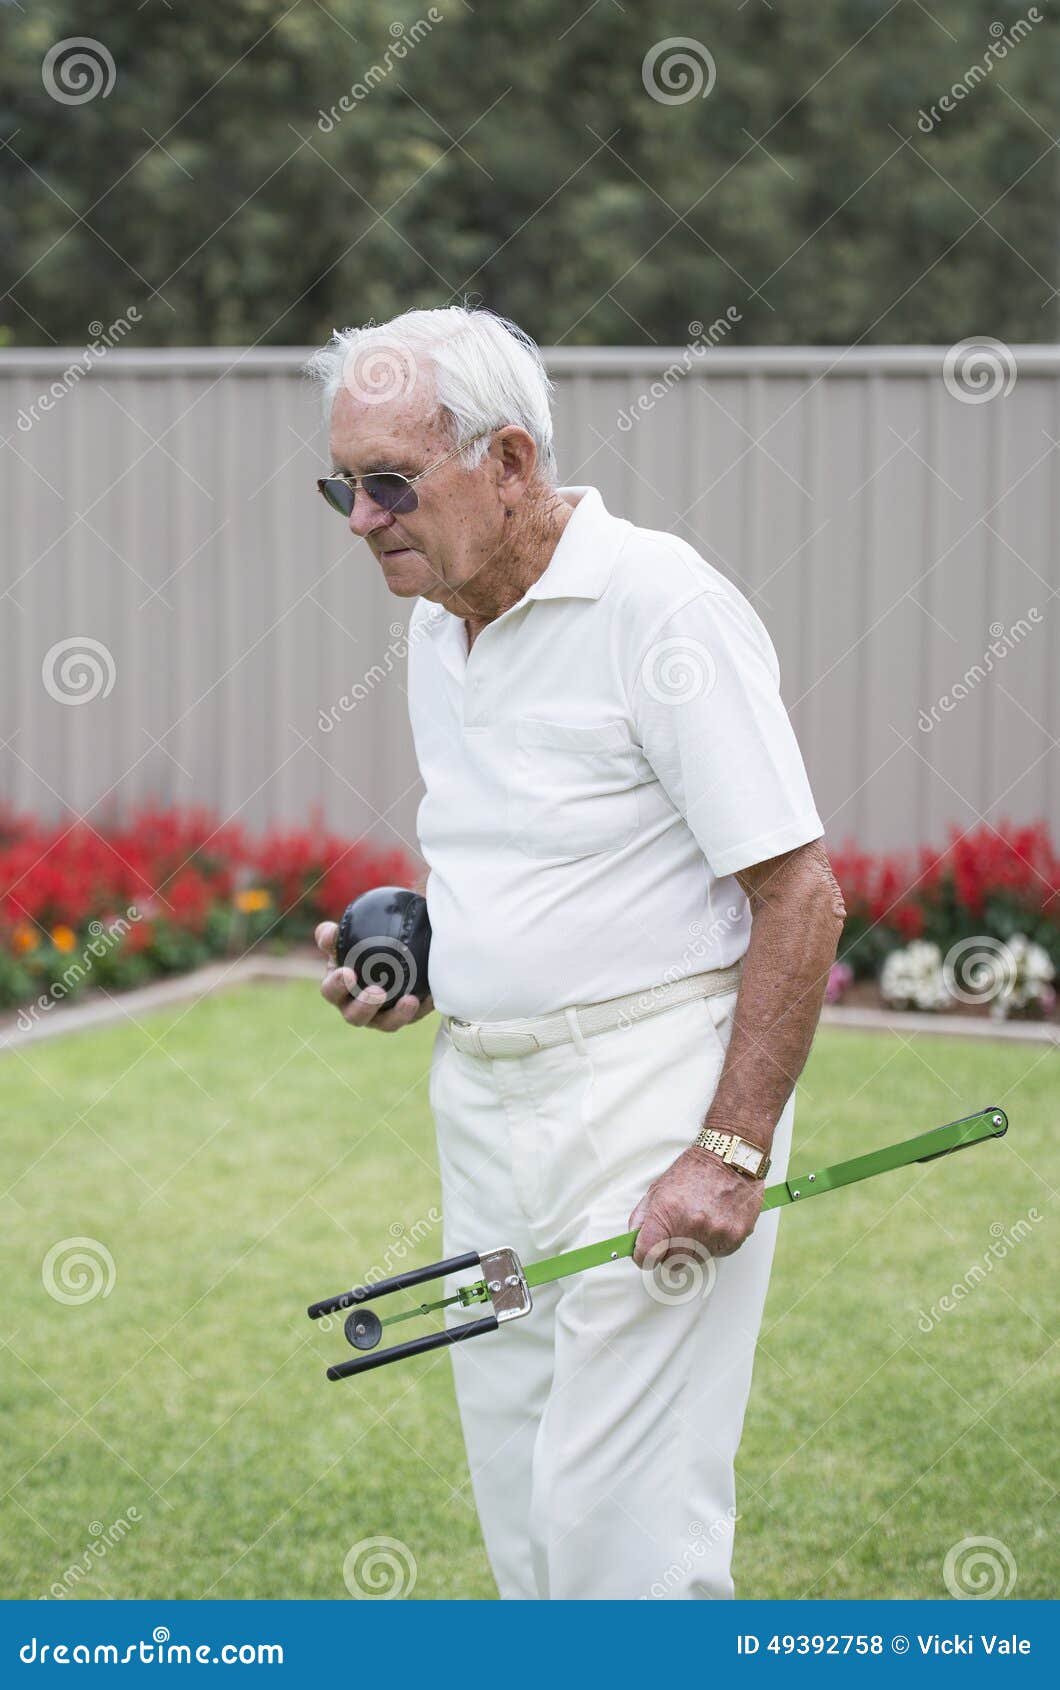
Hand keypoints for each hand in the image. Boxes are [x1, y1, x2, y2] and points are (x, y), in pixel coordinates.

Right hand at [315, 921, 434, 1032]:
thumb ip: (332, 934)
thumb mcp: (346, 938)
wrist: (392, 951)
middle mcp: (356, 1008)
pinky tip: (430, 995)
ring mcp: (381, 1016)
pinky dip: (422, 1007)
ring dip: (396, 1015)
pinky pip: (413, 1017)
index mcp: (338, 989)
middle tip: (377, 991)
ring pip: (386, 1024)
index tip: (348, 972)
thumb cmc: (359, 947)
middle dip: (365, 1006)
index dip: (337, 985)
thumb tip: (328, 931)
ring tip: (409, 1000)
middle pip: (355, 1016)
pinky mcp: (404, 1016)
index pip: (331, 991)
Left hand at [627, 1145, 764, 1266]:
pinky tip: (716, 1221)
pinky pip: (718, 1253)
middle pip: (671, 1263)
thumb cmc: (694, 1170)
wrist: (730, 1158)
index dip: (644, 1257)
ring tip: (700, 1221)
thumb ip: (642, 1218)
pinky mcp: (734, 1237)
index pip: (647, 1256)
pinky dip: (715, 1243)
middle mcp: (690, 1225)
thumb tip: (633, 1241)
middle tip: (676, 1233)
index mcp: (666, 1212)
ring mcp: (714, 1233)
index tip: (647, 1254)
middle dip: (670, 1252)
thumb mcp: (658, 1189)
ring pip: (696, 1259)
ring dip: (694, 1247)